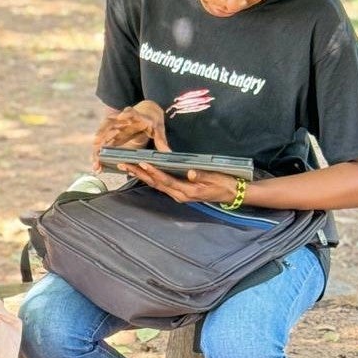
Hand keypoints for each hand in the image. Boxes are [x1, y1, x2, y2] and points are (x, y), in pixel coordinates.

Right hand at [93, 100, 168, 166]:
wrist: (147, 110)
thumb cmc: (153, 120)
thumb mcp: (159, 129)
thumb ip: (161, 140)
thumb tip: (168, 153)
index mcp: (137, 116)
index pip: (131, 113)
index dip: (127, 113)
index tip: (122, 115)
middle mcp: (122, 119)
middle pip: (109, 123)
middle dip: (102, 133)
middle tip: (96, 144)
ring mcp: (115, 124)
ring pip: (102, 133)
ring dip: (97, 147)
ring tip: (95, 161)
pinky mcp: (112, 131)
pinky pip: (103, 140)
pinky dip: (98, 152)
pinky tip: (96, 163)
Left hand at [123, 161, 241, 204]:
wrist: (233, 193)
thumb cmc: (224, 184)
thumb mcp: (216, 178)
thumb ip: (202, 176)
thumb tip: (190, 173)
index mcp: (187, 192)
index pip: (166, 181)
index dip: (154, 172)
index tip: (143, 163)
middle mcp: (179, 195)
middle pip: (156, 184)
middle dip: (140, 173)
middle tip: (125, 164)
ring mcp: (178, 194)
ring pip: (156, 185)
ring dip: (141, 176)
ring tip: (128, 167)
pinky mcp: (179, 192)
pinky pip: (161, 185)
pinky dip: (150, 178)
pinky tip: (141, 172)